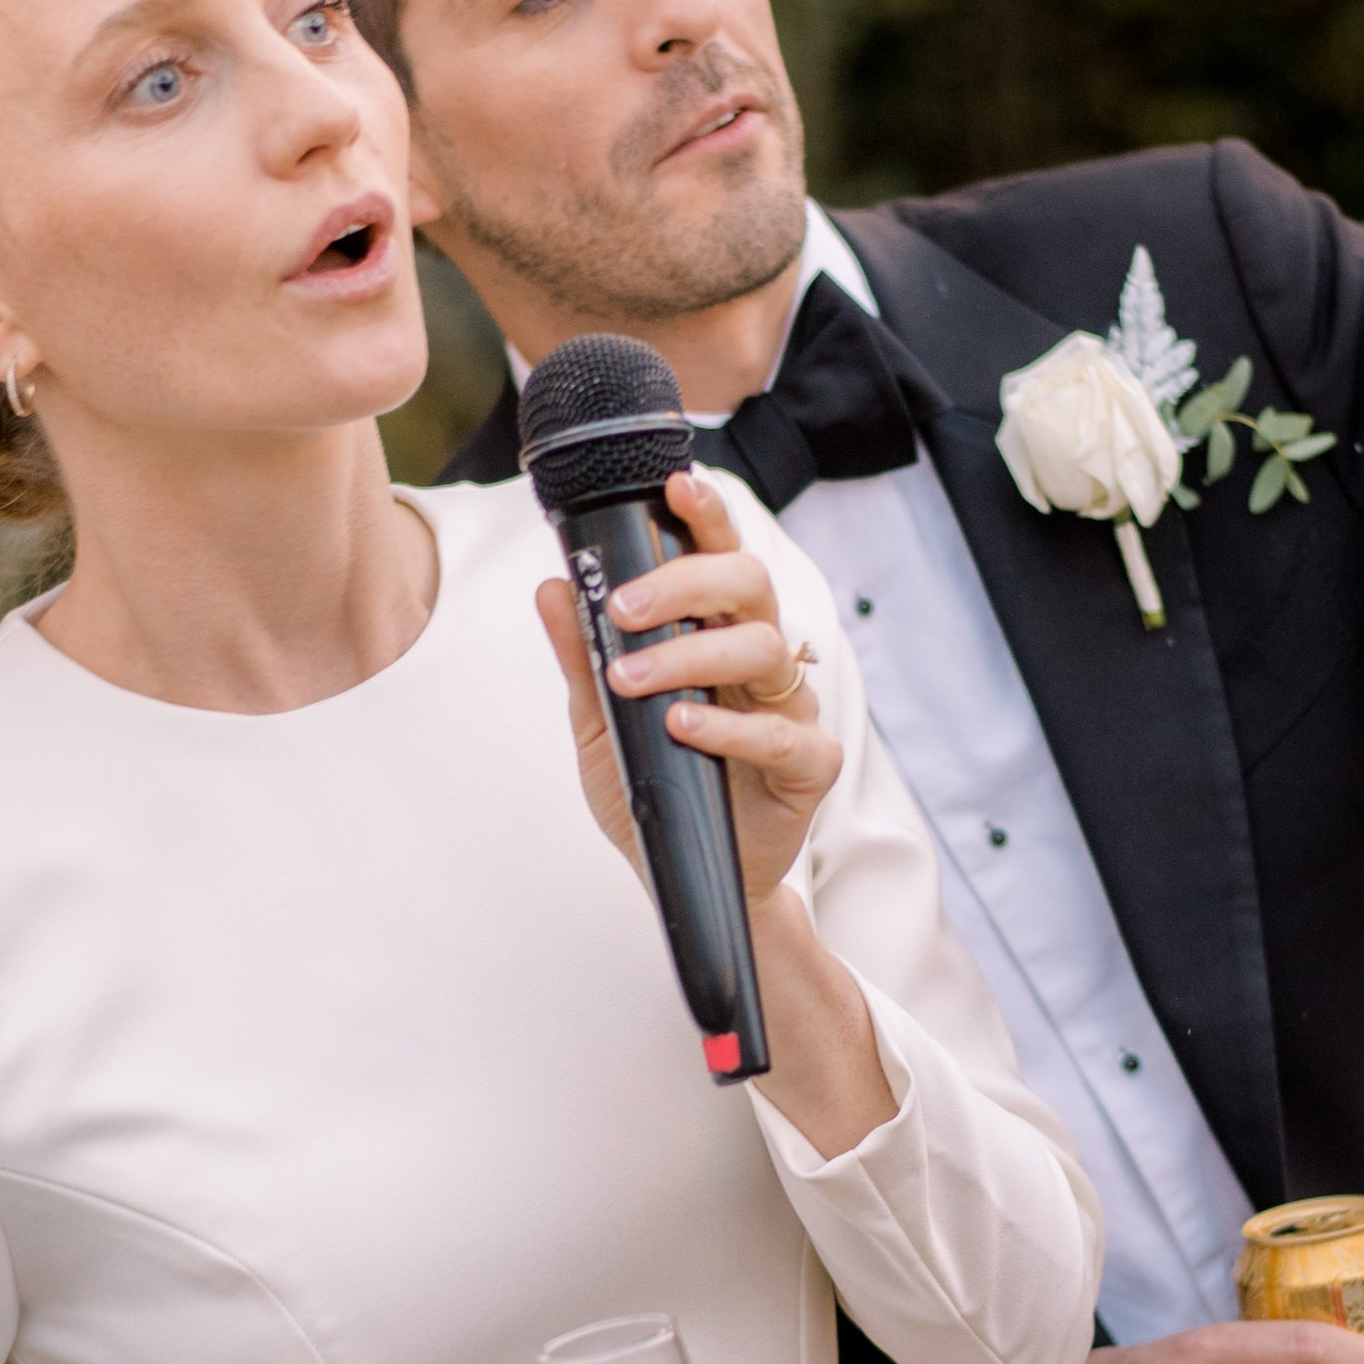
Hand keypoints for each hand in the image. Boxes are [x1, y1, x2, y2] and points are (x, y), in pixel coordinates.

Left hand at [536, 467, 837, 905]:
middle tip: (622, 606)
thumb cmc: (654, 790)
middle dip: (686, 581)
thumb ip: (580, 658)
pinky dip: (727, 726)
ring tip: (632, 679)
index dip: (707, 516)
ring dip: (691, 655)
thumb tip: (553, 586)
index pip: (720, 557)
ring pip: (765, 650)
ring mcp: (791, 708)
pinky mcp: (810, 764)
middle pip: (750, 586)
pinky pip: (781, 732)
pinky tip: (681, 725)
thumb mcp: (598, 723)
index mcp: (717, 635)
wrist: (686, 878)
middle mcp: (761, 660)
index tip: (675, 485)